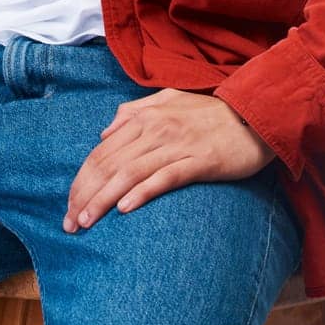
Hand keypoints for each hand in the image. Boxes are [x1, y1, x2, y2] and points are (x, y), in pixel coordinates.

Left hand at [62, 89, 277, 232]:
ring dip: (103, 200)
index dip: (81, 180)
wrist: (255, 115)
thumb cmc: (210, 113)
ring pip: (129, 174)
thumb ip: (133, 111)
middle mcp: (155, 130)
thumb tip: (104, 132)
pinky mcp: (199, 161)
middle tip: (69, 223)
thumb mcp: (168, 101)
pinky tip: (125, 209)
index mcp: (144, 117)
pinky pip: (165, 178)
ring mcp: (177, 145)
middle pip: (109, 165)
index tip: (68, 204)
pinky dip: (142, 192)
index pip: (101, 152)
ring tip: (86, 222)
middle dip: (84, 195)